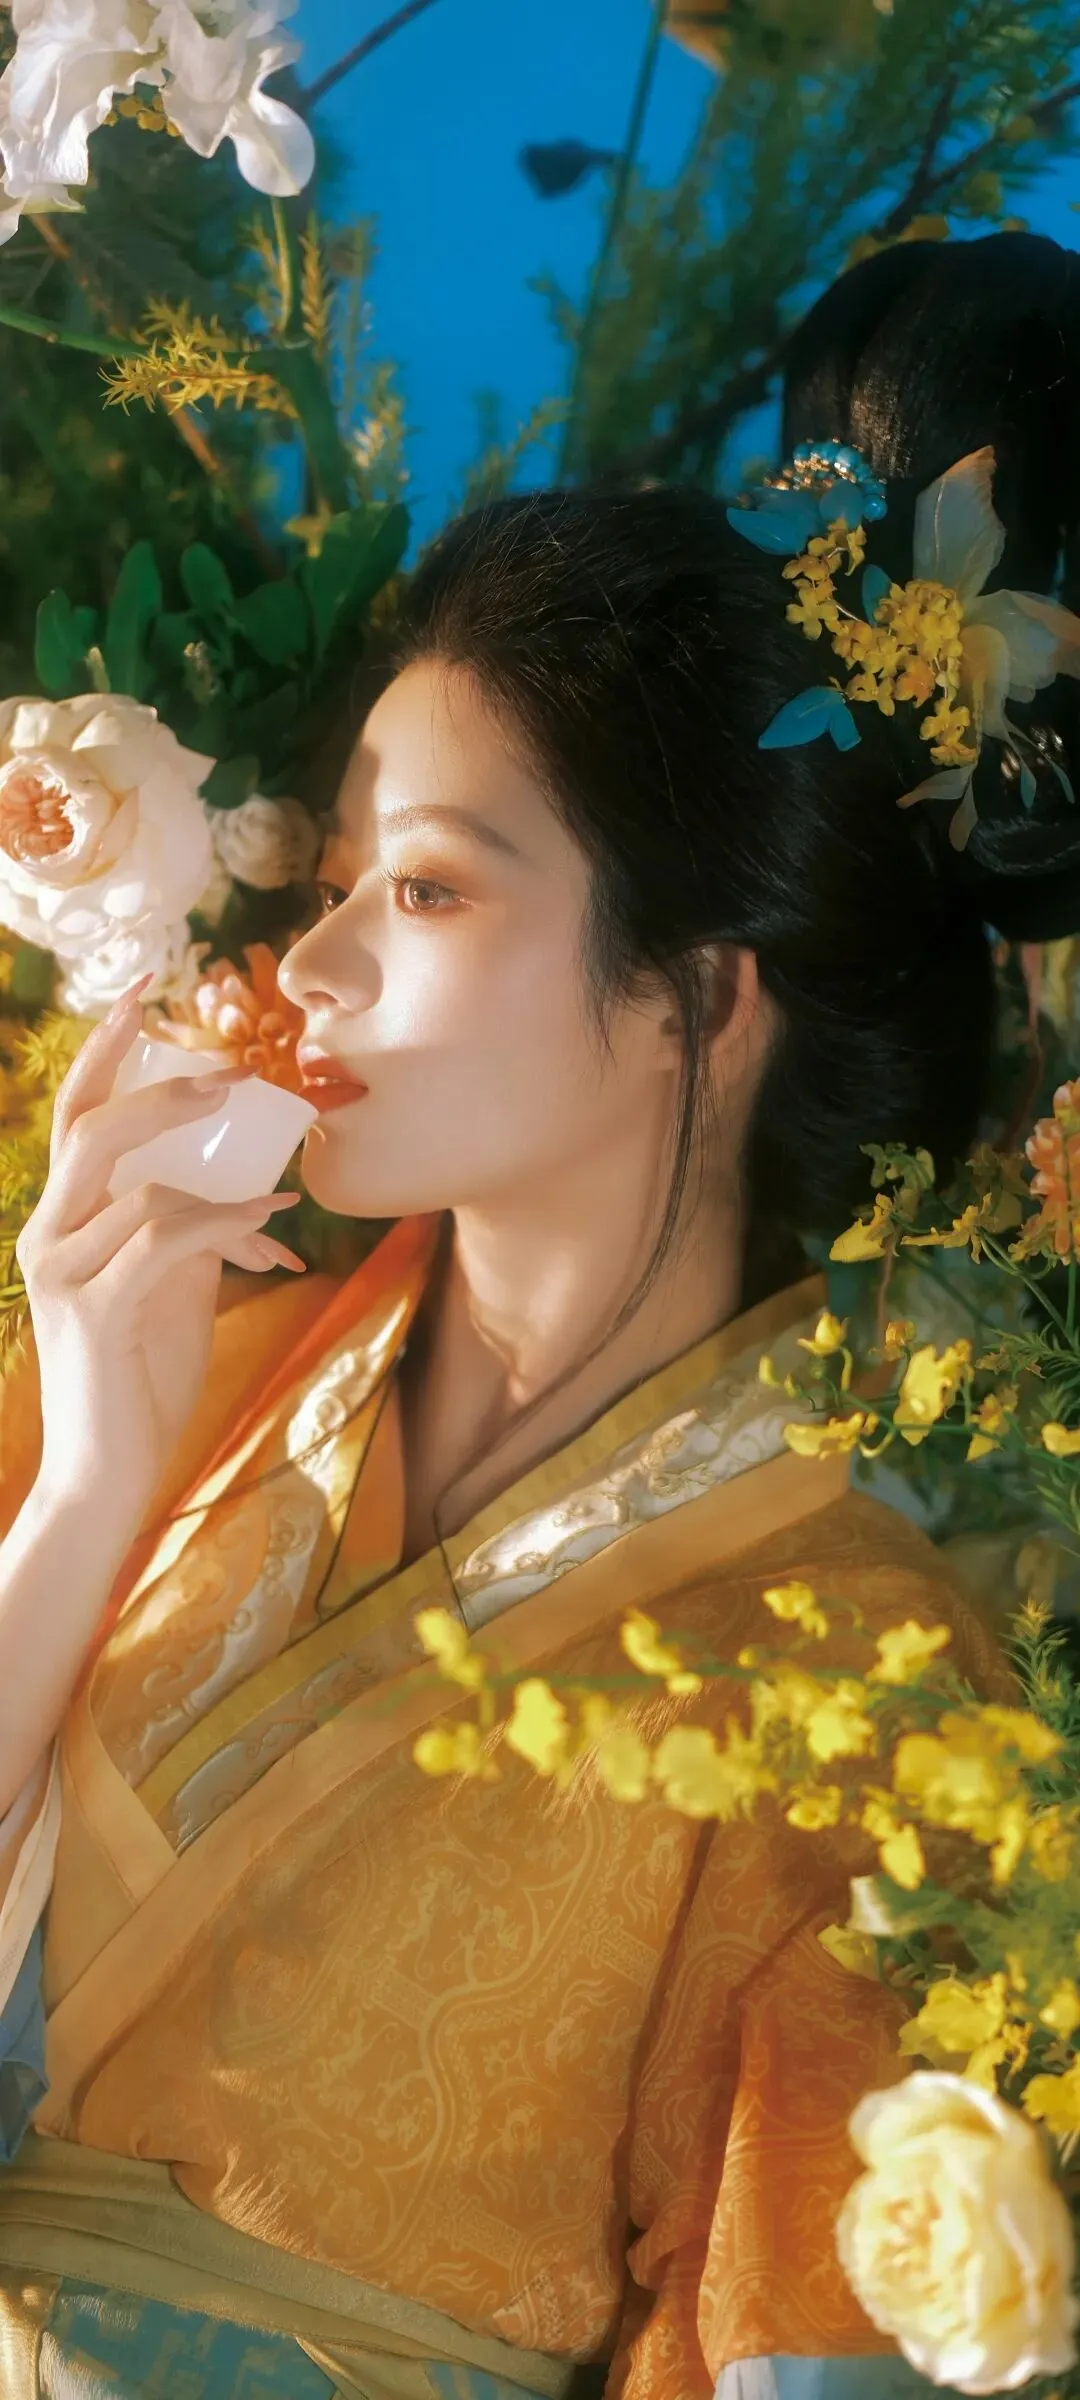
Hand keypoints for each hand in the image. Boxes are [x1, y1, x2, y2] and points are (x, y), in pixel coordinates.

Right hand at [15, 972, 305, 1533]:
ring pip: (132, 1182)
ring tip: (271, 1156)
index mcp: (59, 1219)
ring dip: (211, 1161)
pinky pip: (164, 1240)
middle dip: (157, 1084)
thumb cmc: (141, 1376)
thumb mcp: (171, 1286)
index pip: (72, 1116)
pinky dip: (224, 1221)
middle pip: (89, 1129)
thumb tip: (247, 1189)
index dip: (103, 1052)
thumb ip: (189, 1229)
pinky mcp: (95, 1312)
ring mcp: (62, 1273)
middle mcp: (47, 1235)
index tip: (141, 995)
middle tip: (225, 1067)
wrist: (111, 1470)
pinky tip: (271, 1223)